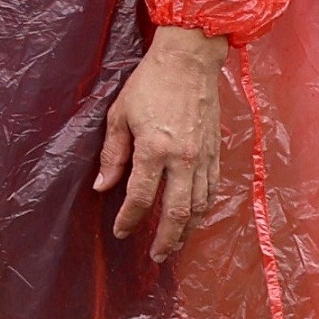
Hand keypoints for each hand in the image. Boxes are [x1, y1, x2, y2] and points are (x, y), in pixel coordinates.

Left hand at [99, 24, 229, 258]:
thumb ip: (113, 154)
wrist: (189, 62)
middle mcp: (183, 159)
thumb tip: (102, 187)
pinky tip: (193, 218)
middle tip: (156, 256)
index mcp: (155, 148)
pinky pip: (212, 190)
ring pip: (199, 205)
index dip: (129, 218)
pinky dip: (203, 209)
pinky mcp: (216, 153)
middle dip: (166, 238)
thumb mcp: (119, 115)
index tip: (120, 231)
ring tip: (175, 244)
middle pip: (177, 211)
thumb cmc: (149, 84)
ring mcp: (204, 157)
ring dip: (187, 229)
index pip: (140, 196)